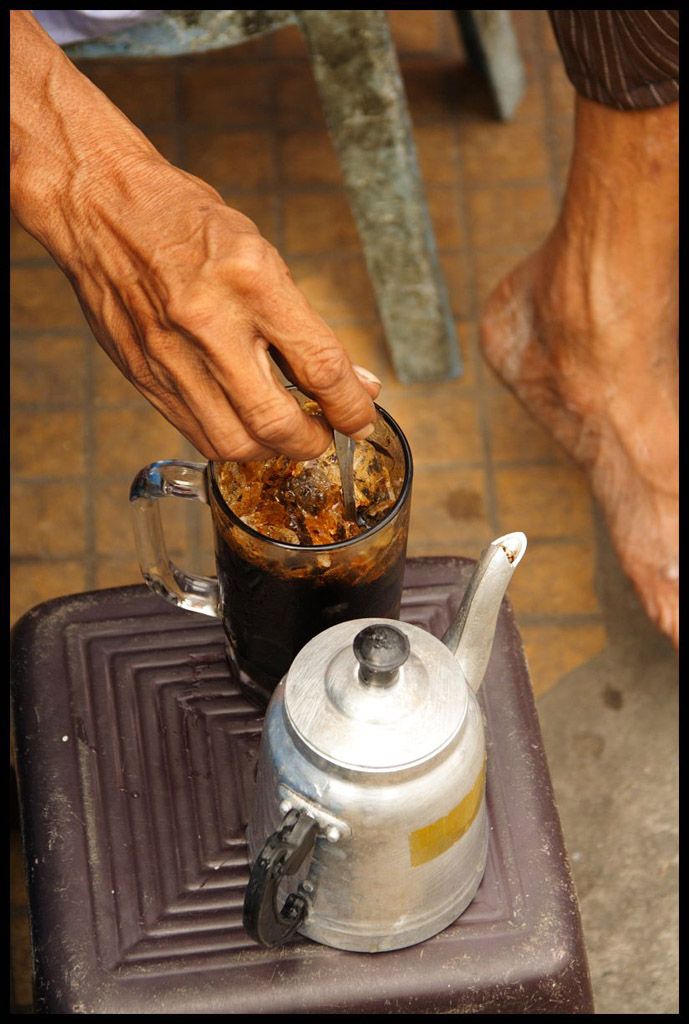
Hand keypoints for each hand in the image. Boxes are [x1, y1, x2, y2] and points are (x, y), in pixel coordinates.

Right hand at [10, 10, 379, 460]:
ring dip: (271, 450)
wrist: (98, 206)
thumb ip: (302, 324)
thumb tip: (353, 380)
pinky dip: (230, 440)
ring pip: (234, 442)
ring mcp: (171, 355)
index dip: (350, 407)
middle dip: (312, 442)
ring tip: (284, 434)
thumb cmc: (182, 221)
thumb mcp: (260, 254)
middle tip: (324, 436)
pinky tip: (243, 425)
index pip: (319, 365)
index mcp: (250, 281)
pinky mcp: (143, 375)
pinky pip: (195, 433)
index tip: (362, 420)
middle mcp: (209, 323)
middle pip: (275, 422)